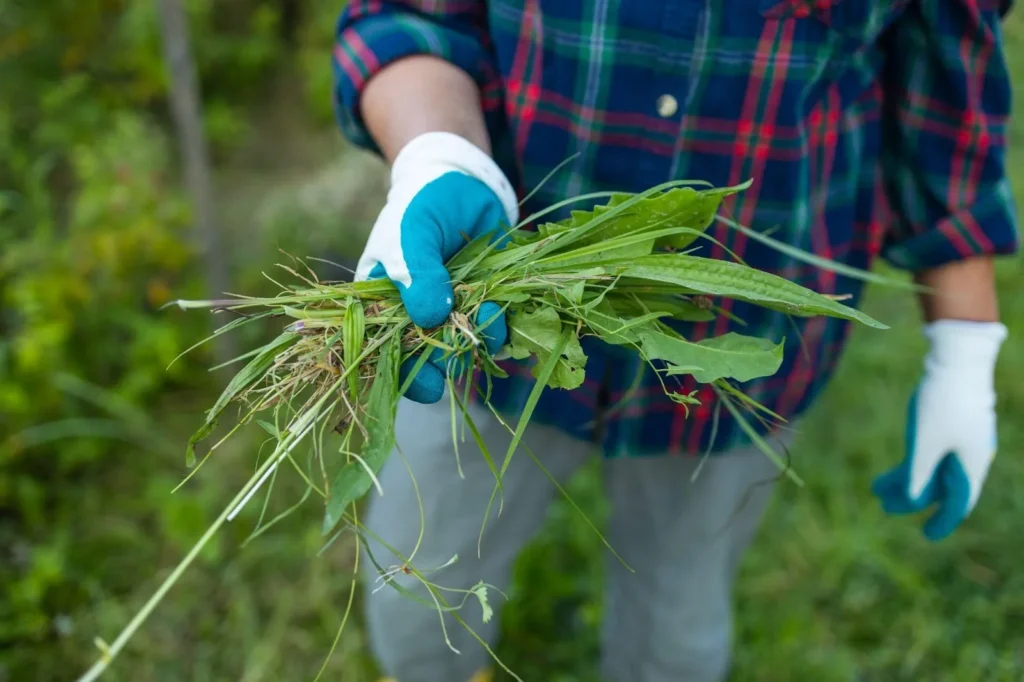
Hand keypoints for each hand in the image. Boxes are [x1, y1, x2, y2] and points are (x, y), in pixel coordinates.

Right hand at [356, 131, 518, 403]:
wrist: (462, 180)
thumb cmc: (420, 205)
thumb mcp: (409, 234)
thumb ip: (416, 273)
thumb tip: (430, 318)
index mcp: (384, 307)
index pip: (389, 356)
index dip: (407, 376)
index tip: (430, 382)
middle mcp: (417, 317)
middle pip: (431, 361)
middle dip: (450, 357)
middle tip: (462, 340)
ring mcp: (453, 313)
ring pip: (467, 348)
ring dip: (481, 339)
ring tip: (489, 309)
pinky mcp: (486, 304)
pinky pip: (497, 331)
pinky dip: (503, 326)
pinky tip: (502, 307)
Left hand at [872, 320, 1006, 540]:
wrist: (955, 361)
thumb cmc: (943, 403)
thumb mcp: (926, 444)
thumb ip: (919, 476)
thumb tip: (911, 503)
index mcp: (970, 465)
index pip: (958, 503)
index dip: (943, 521)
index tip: (927, 535)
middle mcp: (968, 457)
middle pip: (940, 487)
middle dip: (913, 498)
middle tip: (885, 505)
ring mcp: (958, 440)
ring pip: (931, 469)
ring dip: (906, 480)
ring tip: (877, 488)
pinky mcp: (946, 425)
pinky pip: (928, 452)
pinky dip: (909, 463)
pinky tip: (890, 470)